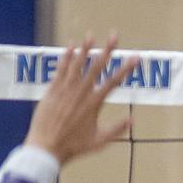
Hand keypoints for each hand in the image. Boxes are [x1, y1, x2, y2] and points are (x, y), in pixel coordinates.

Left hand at [26, 34, 138, 164]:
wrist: (47, 147)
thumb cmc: (74, 147)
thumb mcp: (99, 141)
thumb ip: (116, 129)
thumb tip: (133, 120)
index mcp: (94, 104)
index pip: (114, 82)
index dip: (126, 68)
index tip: (135, 57)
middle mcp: (81, 93)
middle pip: (97, 67)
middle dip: (107, 50)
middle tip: (115, 35)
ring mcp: (66, 90)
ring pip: (77, 64)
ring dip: (85, 49)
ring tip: (91, 35)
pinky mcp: (52, 90)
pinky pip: (61, 69)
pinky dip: (66, 57)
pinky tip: (71, 46)